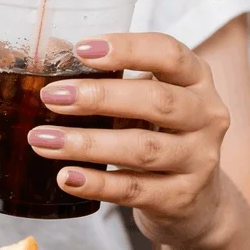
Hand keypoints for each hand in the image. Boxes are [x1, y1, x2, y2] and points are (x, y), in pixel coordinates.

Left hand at [26, 33, 231, 246]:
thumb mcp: (143, 98)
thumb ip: (107, 78)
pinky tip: (66, 177)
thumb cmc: (157, 133)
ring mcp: (199, 160)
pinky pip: (135, 189)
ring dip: (87, 144)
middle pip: (157, 101)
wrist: (196, 201)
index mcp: (195, 79)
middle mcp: (206, 116)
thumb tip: (52, 55)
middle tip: (51, 97)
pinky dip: (97, 184)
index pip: (169, 54)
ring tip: (42, 140)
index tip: (81, 49)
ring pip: (143, 149)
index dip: (127, 48)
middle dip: (99, 97)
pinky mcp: (182, 198)